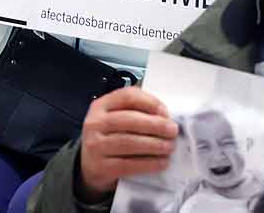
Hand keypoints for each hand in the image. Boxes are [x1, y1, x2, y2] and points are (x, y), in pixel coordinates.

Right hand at [76, 87, 179, 202]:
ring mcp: (95, 145)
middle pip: (129, 119)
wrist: (90, 165)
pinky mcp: (101, 167)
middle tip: (173, 131)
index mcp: (101, 105)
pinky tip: (161, 163)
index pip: (127, 96)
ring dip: (154, 145)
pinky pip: (128, 164)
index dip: (150, 102)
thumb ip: (136, 112)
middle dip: (155, 125)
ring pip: (129, 142)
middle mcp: (95, 123)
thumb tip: (164, 116)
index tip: (166, 112)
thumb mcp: (116, 118)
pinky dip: (148, 163)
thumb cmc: (111, 137)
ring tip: (169, 147)